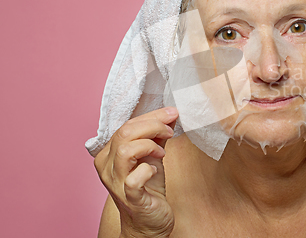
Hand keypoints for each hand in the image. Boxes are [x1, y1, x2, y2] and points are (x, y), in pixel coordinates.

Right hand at [94, 107, 177, 237]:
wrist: (149, 221)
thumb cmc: (149, 187)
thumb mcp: (153, 155)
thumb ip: (158, 135)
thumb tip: (170, 114)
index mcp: (109, 153)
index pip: (126, 126)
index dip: (151, 116)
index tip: (171, 112)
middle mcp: (107, 166)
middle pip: (124, 133)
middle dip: (153, 126)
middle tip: (170, 130)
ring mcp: (116, 182)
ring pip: (125, 150)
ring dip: (149, 145)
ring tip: (161, 151)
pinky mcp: (129, 197)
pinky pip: (134, 178)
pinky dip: (148, 169)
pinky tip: (155, 170)